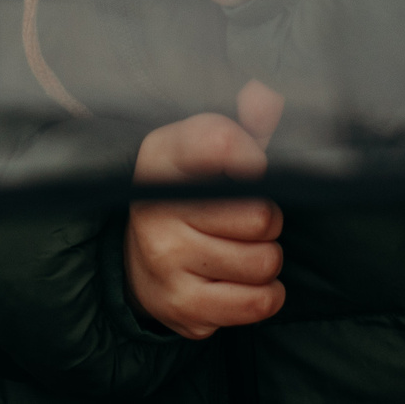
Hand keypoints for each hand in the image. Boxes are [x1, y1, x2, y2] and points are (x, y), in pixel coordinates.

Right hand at [126, 81, 287, 338]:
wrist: (136, 257)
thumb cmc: (188, 194)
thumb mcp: (205, 150)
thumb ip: (245, 122)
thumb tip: (265, 96)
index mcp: (161, 158)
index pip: (219, 142)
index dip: (250, 154)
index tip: (251, 165)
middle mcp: (155, 210)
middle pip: (260, 215)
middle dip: (268, 220)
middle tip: (247, 219)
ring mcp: (164, 263)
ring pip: (264, 262)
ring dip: (267, 258)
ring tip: (244, 250)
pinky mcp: (181, 308)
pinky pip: (257, 303)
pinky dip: (265, 294)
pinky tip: (243, 281)